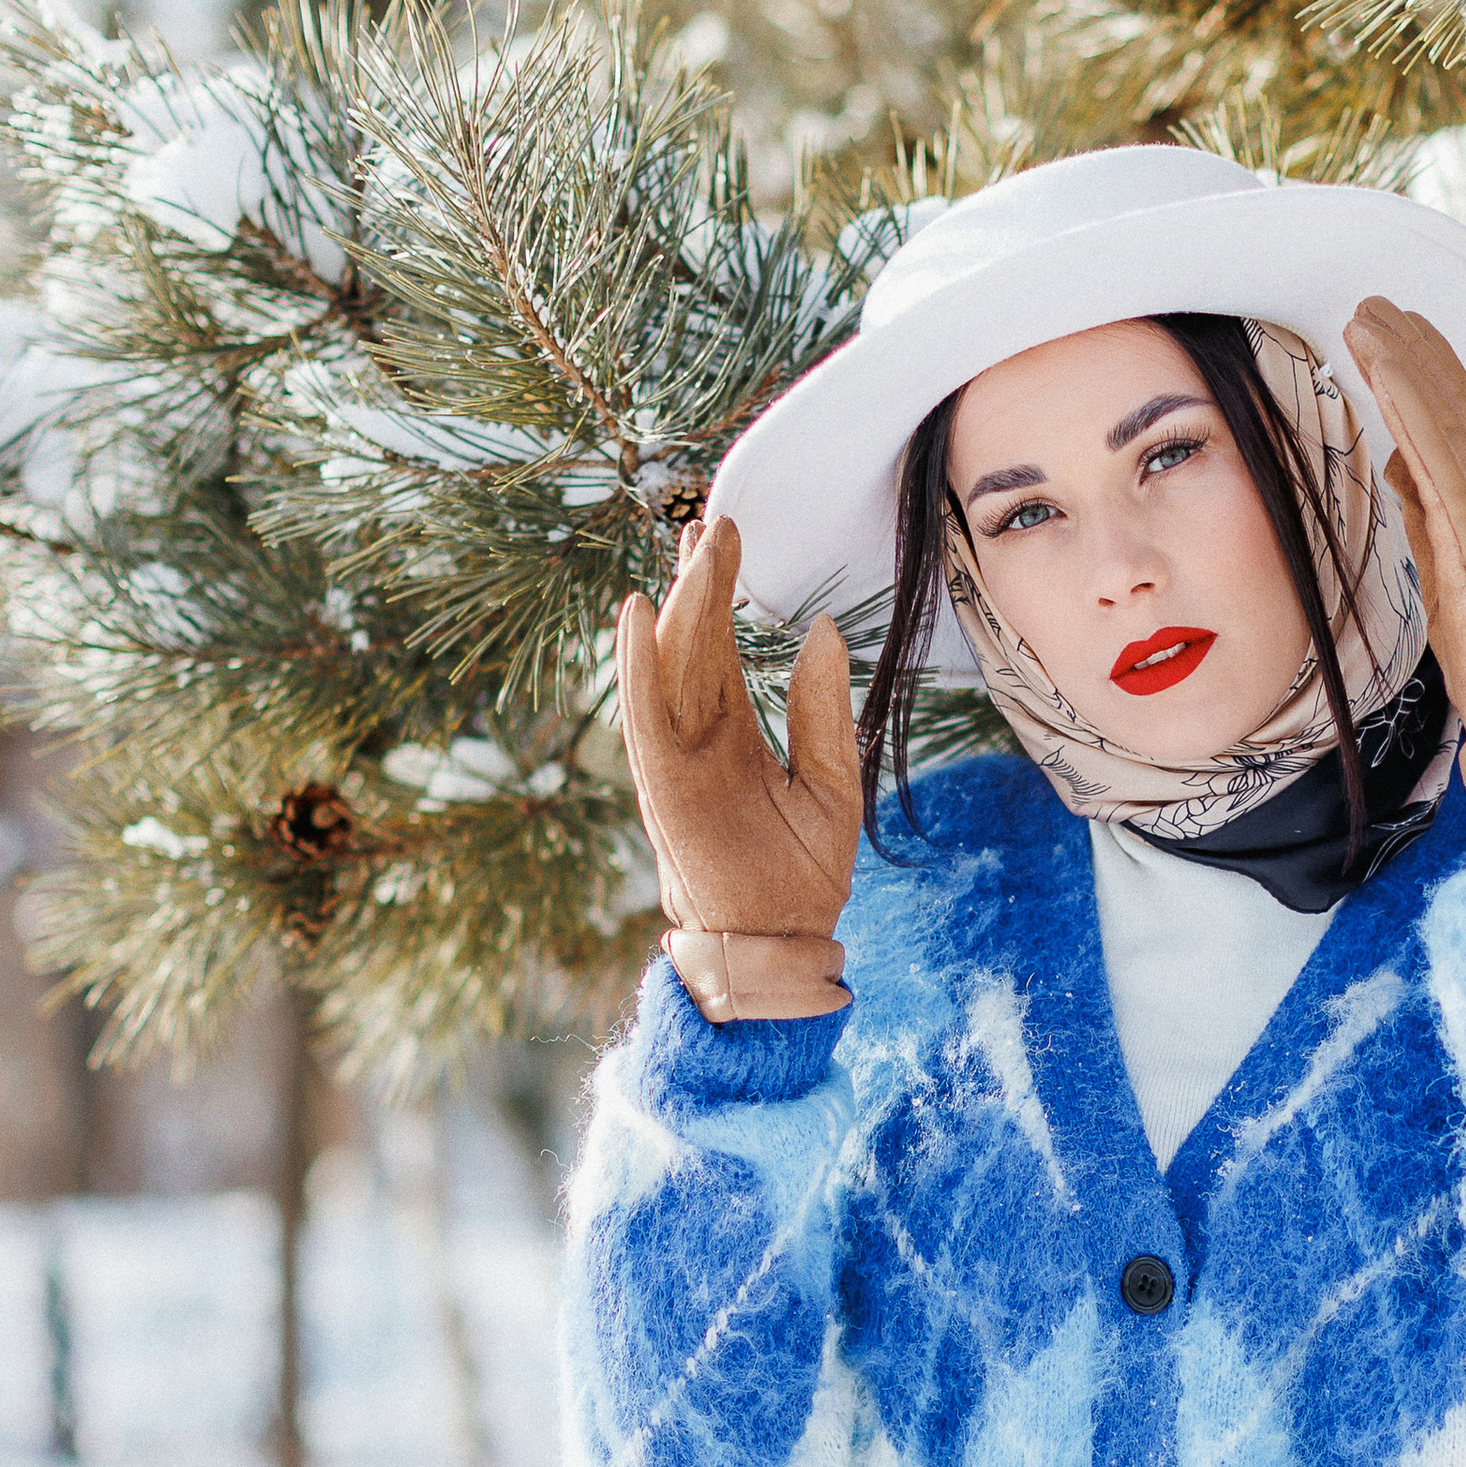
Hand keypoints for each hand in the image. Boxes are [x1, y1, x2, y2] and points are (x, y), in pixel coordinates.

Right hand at [615, 516, 860, 1019]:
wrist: (786, 947)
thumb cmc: (803, 875)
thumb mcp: (830, 779)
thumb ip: (822, 708)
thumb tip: (821, 629)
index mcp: (733, 736)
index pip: (718, 649)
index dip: (719, 592)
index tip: (724, 535)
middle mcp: (697, 741)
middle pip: (689, 645)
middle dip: (698, 584)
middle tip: (709, 520)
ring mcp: (676, 762)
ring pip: (668, 668)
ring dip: (675, 608)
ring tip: (690, 547)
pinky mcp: (664, 788)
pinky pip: (644, 717)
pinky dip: (636, 665)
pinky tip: (635, 614)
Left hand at [1345, 296, 1465, 848]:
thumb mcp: (1453, 583)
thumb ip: (1431, 524)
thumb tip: (1398, 471)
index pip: (1460, 435)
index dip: (1431, 381)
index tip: (1401, 338)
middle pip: (1455, 412)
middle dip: (1415, 353)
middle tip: (1377, 305)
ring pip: (1446, 421)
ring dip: (1405, 362)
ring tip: (1368, 316)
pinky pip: (1441, 454)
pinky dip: (1413, 402)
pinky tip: (1385, 363)